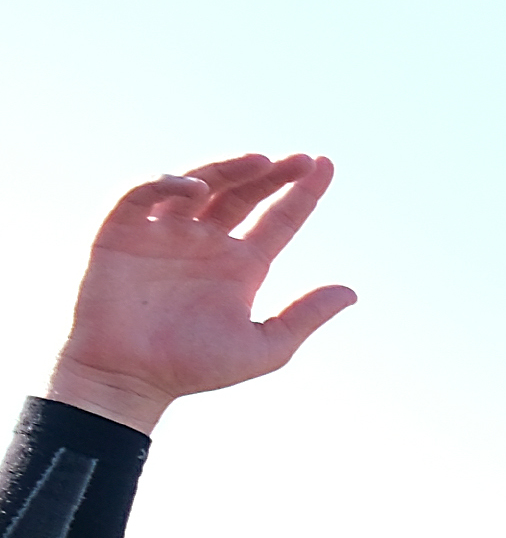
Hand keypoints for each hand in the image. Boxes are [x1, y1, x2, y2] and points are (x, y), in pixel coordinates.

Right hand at [46, 155, 356, 433]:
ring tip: (260, 161)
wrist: (128, 378)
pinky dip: (166, 183)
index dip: (302, 193)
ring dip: (228, 169)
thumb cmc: (192, 368)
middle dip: (272, 174)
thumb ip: (304, 317)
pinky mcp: (122, 231)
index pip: (279, 219)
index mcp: (242, 265)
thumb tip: (352, 292)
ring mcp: (165, 233)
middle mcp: (206, 242)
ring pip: (200, 185)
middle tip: (302, 159)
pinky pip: (142, 194)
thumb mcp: (264, 346)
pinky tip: (196, 187)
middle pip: (244, 194)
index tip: (325, 164)